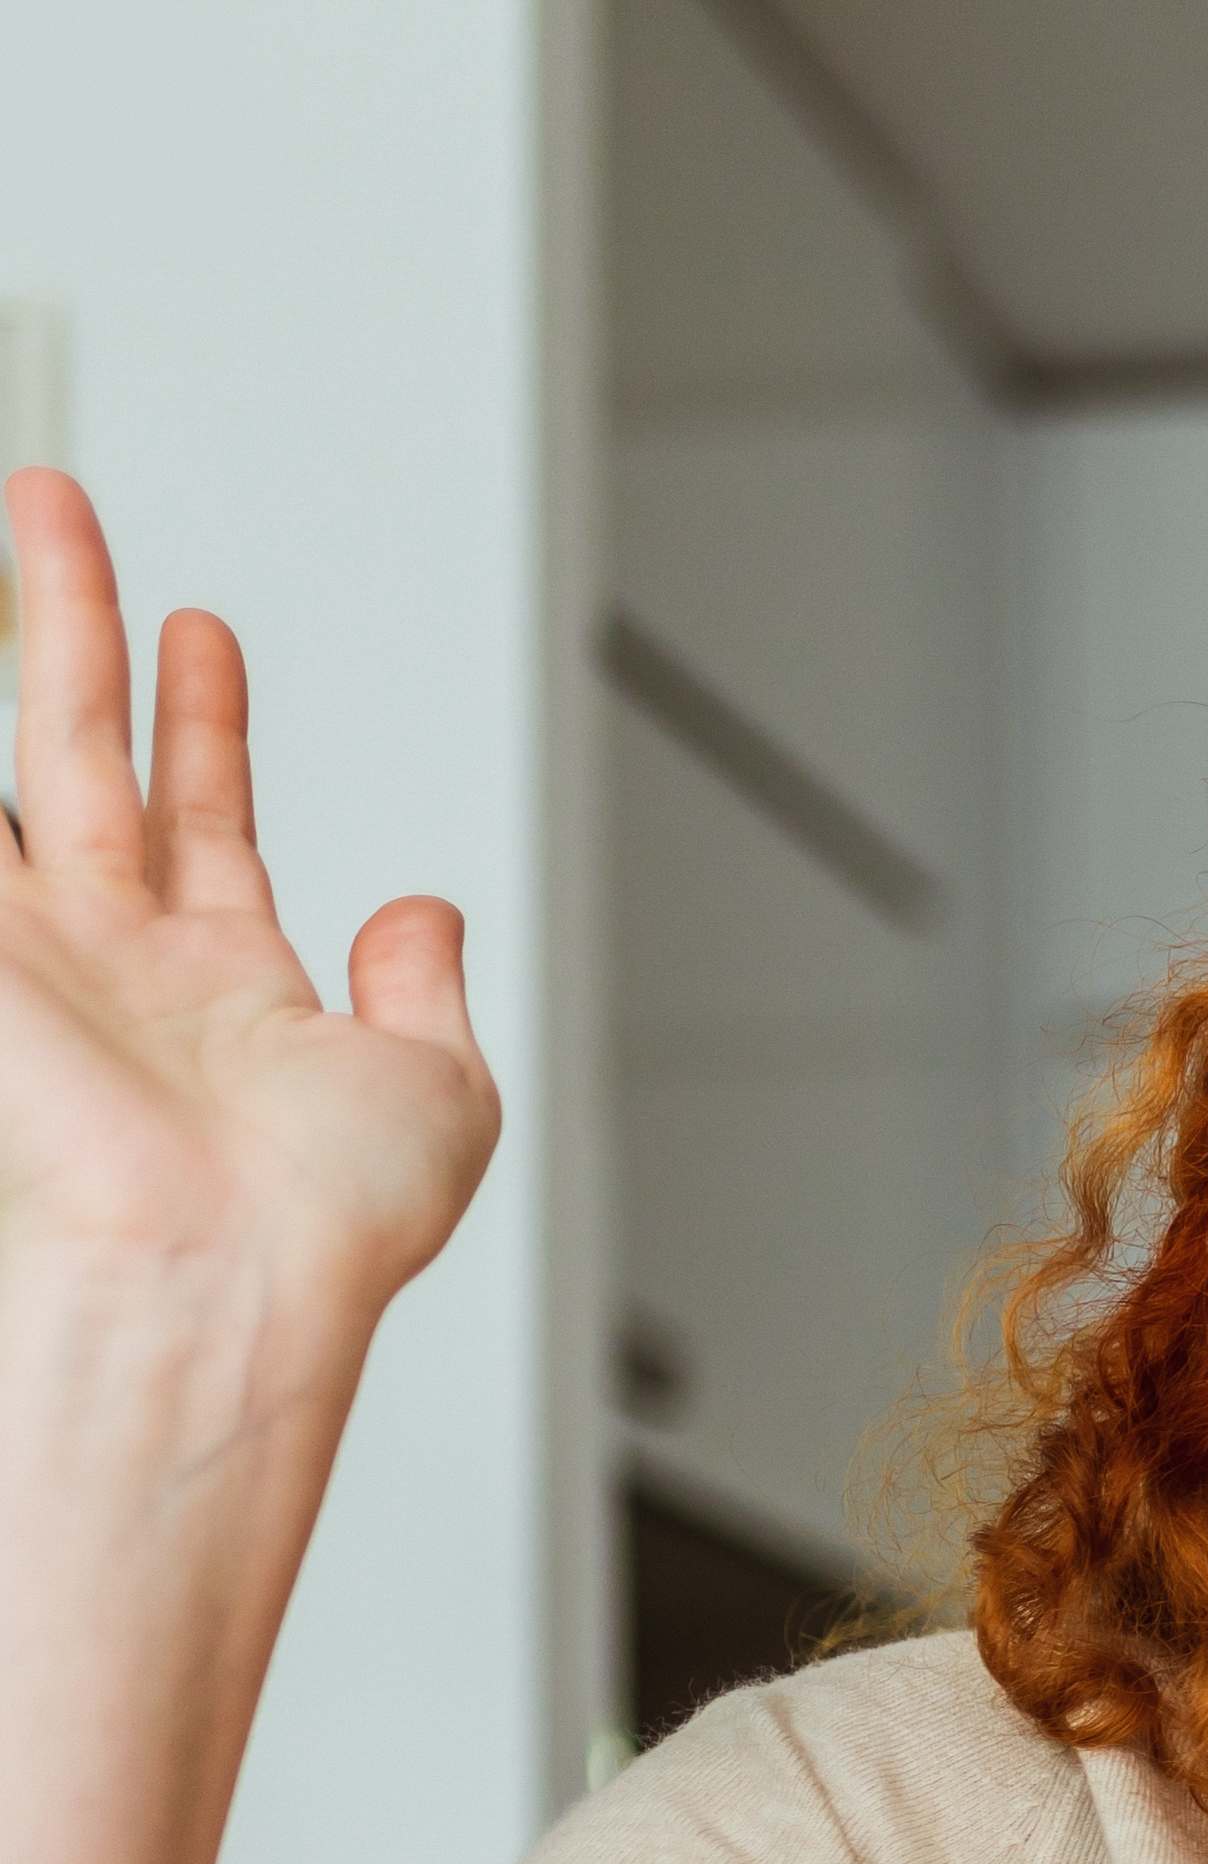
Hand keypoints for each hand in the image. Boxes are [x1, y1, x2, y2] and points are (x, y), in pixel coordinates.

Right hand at [1, 471, 495, 1336]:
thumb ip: (426, 992)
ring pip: (20, 751)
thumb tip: (426, 909)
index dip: (203, 716)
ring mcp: (42, 948)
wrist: (231, 1279)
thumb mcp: (435, 1089)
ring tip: (33, 510)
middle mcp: (122, 954)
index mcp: (229, 979)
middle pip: (84, 743)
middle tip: (57, 509)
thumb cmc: (325, 1226)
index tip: (202, 629)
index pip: (204, 809)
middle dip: (74, 621)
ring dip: (23, 631)